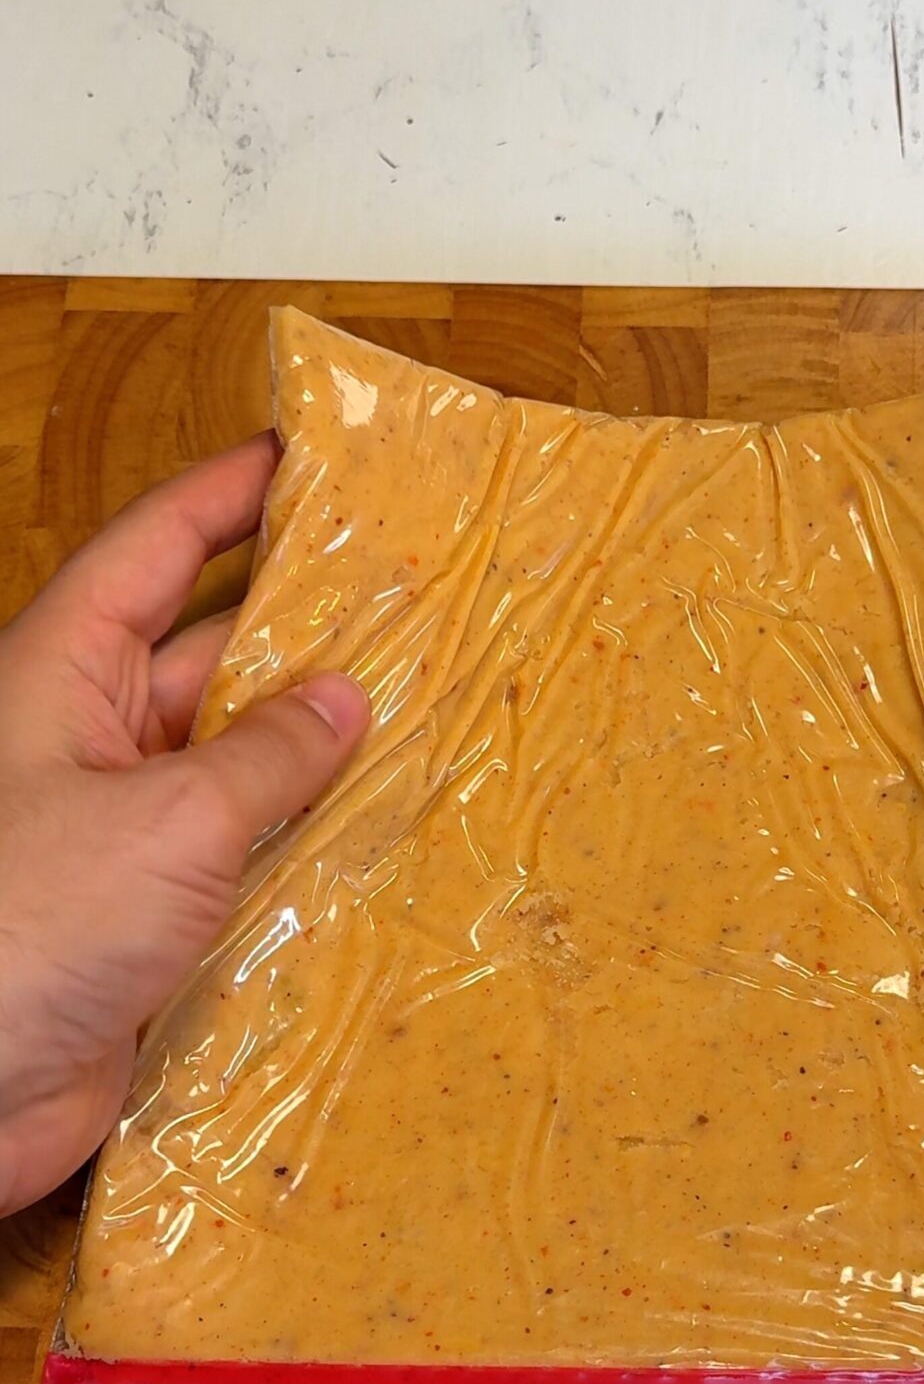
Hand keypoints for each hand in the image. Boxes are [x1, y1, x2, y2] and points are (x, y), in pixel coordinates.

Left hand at [0, 436, 369, 1214]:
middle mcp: (89, 743)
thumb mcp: (168, 817)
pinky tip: (382, 835)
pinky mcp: (148, 918)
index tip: (300, 459)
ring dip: (317, 749)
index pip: (151, 553)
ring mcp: (120, 833)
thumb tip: (343, 698)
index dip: (224, 498)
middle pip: (208, 657)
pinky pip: (240, 858)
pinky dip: (305, 845)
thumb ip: (267, 754)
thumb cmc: (30, 924)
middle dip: (301, 630)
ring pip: (236, 764)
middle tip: (409, 605)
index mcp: (61, 677)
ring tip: (424, 715)